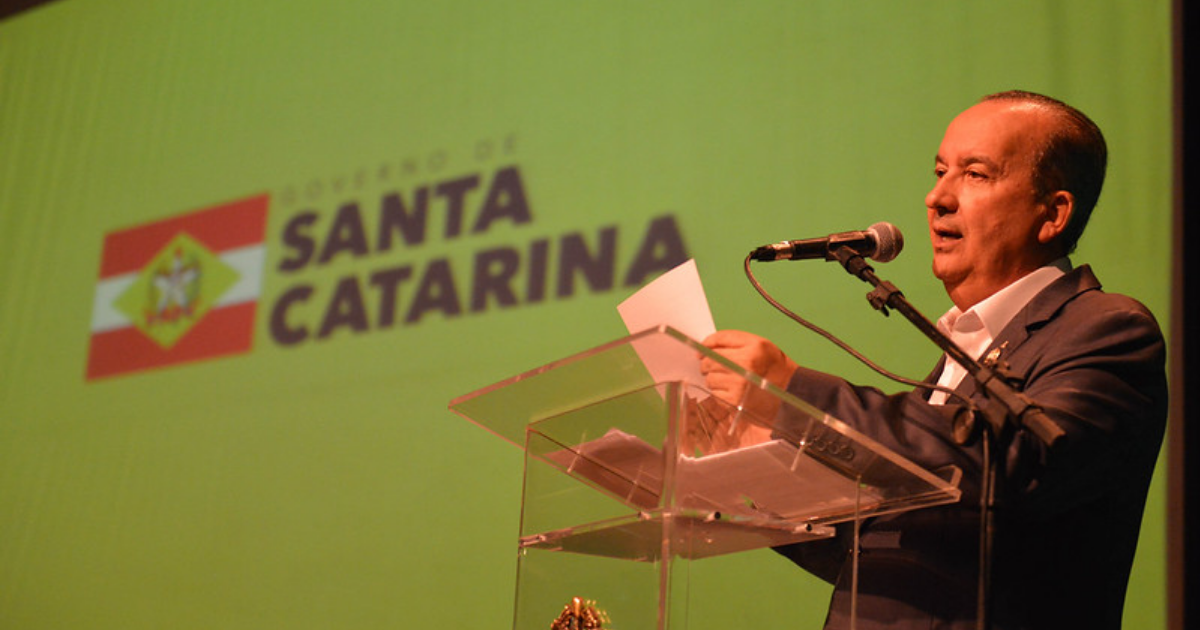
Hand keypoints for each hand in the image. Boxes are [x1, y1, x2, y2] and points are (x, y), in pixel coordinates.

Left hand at [693, 330, 798, 448]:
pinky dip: (720, 392)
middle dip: (709, 364)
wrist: (790, 391)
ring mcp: (739, 385)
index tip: (702, 351)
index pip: (717, 341)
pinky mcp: (735, 401)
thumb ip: (732, 339)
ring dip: (714, 379)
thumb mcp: (759, 343)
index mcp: (752, 348)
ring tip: (730, 379)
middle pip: (709, 361)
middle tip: (718, 367)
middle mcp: (745, 366)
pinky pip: (715, 394)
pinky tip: (733, 390)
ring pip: (709, 379)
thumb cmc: (773, 365)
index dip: (706, 346)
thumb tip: (703, 346)